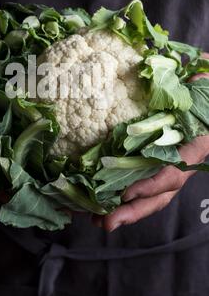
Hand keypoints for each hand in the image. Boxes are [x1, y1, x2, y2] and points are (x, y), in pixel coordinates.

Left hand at [93, 67, 208, 231]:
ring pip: (148, 197)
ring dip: (123, 211)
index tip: (128, 192)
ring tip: (97, 221)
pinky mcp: (152, 165)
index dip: (153, 185)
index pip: (175, 173)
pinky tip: (99, 205)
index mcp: (195, 147)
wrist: (203, 100)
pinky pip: (140, 186)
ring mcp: (167, 168)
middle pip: (159, 195)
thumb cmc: (201, 96)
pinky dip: (121, 198)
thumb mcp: (202, 90)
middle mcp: (181, 164)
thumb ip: (202, 85)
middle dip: (133, 210)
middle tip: (107, 222)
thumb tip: (201, 74)